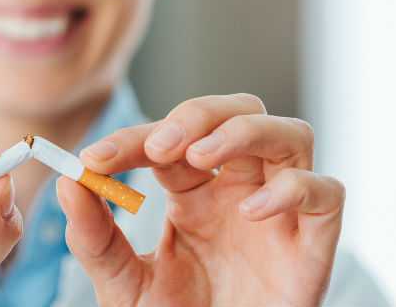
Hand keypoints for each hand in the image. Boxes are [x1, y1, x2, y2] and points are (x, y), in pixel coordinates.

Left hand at [60, 94, 343, 305]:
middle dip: (198, 114)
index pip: (169, 140)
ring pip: (290, 134)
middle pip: (238, 113)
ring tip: (200, 157)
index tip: (95, 157)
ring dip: (243, 132)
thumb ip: (94, 237)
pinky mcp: (313, 244)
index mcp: (192, 193)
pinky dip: (293, 188)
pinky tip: (250, 211)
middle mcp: (239, 191)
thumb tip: (69, 182)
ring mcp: (279, 213)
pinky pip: (326, 193)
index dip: (132, 138)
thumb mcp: (121, 283)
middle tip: (158, 146)